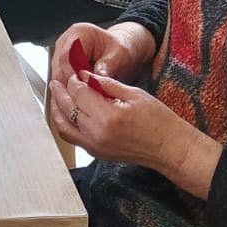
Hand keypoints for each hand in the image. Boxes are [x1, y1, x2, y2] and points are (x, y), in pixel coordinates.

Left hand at [47, 70, 220, 198]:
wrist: (170, 149)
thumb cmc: (159, 121)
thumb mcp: (134, 94)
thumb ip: (106, 84)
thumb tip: (86, 75)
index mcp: (107, 116)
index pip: (78, 93)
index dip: (74, 80)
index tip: (75, 73)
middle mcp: (97, 134)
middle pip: (67, 108)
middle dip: (60, 92)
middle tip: (57, 80)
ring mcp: (95, 146)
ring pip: (64, 126)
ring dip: (57, 109)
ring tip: (56, 95)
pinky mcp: (96, 153)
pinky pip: (72, 137)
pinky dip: (66, 123)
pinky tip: (67, 112)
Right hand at [50, 21, 156, 90]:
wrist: (122, 49)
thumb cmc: (121, 49)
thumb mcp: (119, 56)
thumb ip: (107, 66)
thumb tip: (96, 80)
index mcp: (79, 33)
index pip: (66, 56)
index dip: (71, 75)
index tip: (81, 89)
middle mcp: (67, 41)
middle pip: (57, 66)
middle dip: (68, 85)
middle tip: (80, 100)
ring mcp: (62, 52)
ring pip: (56, 75)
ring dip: (66, 89)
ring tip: (80, 101)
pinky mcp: (62, 63)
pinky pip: (60, 79)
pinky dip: (68, 89)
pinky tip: (78, 98)